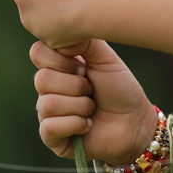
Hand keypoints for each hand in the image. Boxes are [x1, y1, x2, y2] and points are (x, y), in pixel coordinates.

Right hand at [30, 38, 157, 164]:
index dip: (63, 60)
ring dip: (80, 106)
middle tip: (91, 90)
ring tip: (92, 108)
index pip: (37, 53)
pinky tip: (87, 124)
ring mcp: (47, 113)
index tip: (84, 67)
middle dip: (76, 85)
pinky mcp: (51, 138)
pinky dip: (75, 124)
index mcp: (56, 66)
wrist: (135, 121)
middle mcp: (47, 89)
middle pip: (41, 79)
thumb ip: (84, 39)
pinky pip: (50, 127)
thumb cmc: (120, 88)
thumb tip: (60, 34)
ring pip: (48, 104)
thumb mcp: (104, 57)